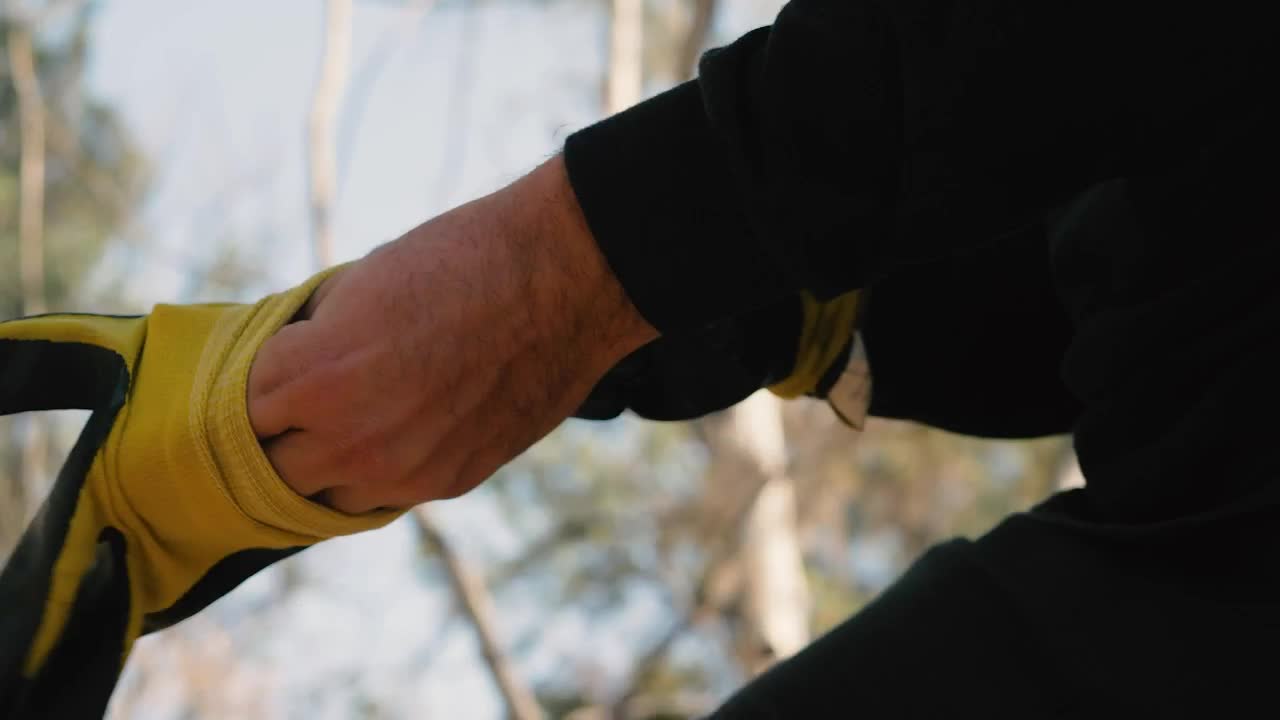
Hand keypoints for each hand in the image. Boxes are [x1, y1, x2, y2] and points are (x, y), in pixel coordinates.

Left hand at [248, 156, 657, 512]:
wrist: (561, 279)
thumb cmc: (458, 260)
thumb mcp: (357, 284)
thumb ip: (314, 341)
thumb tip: (293, 365)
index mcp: (315, 381)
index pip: (246, 407)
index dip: (267, 379)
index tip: (285, 362)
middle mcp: (352, 440)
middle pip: (276, 466)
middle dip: (286, 432)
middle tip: (308, 400)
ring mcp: (405, 471)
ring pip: (330, 494)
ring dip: (330, 463)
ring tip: (354, 421)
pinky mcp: (451, 481)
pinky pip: (387, 495)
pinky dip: (381, 470)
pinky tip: (400, 430)